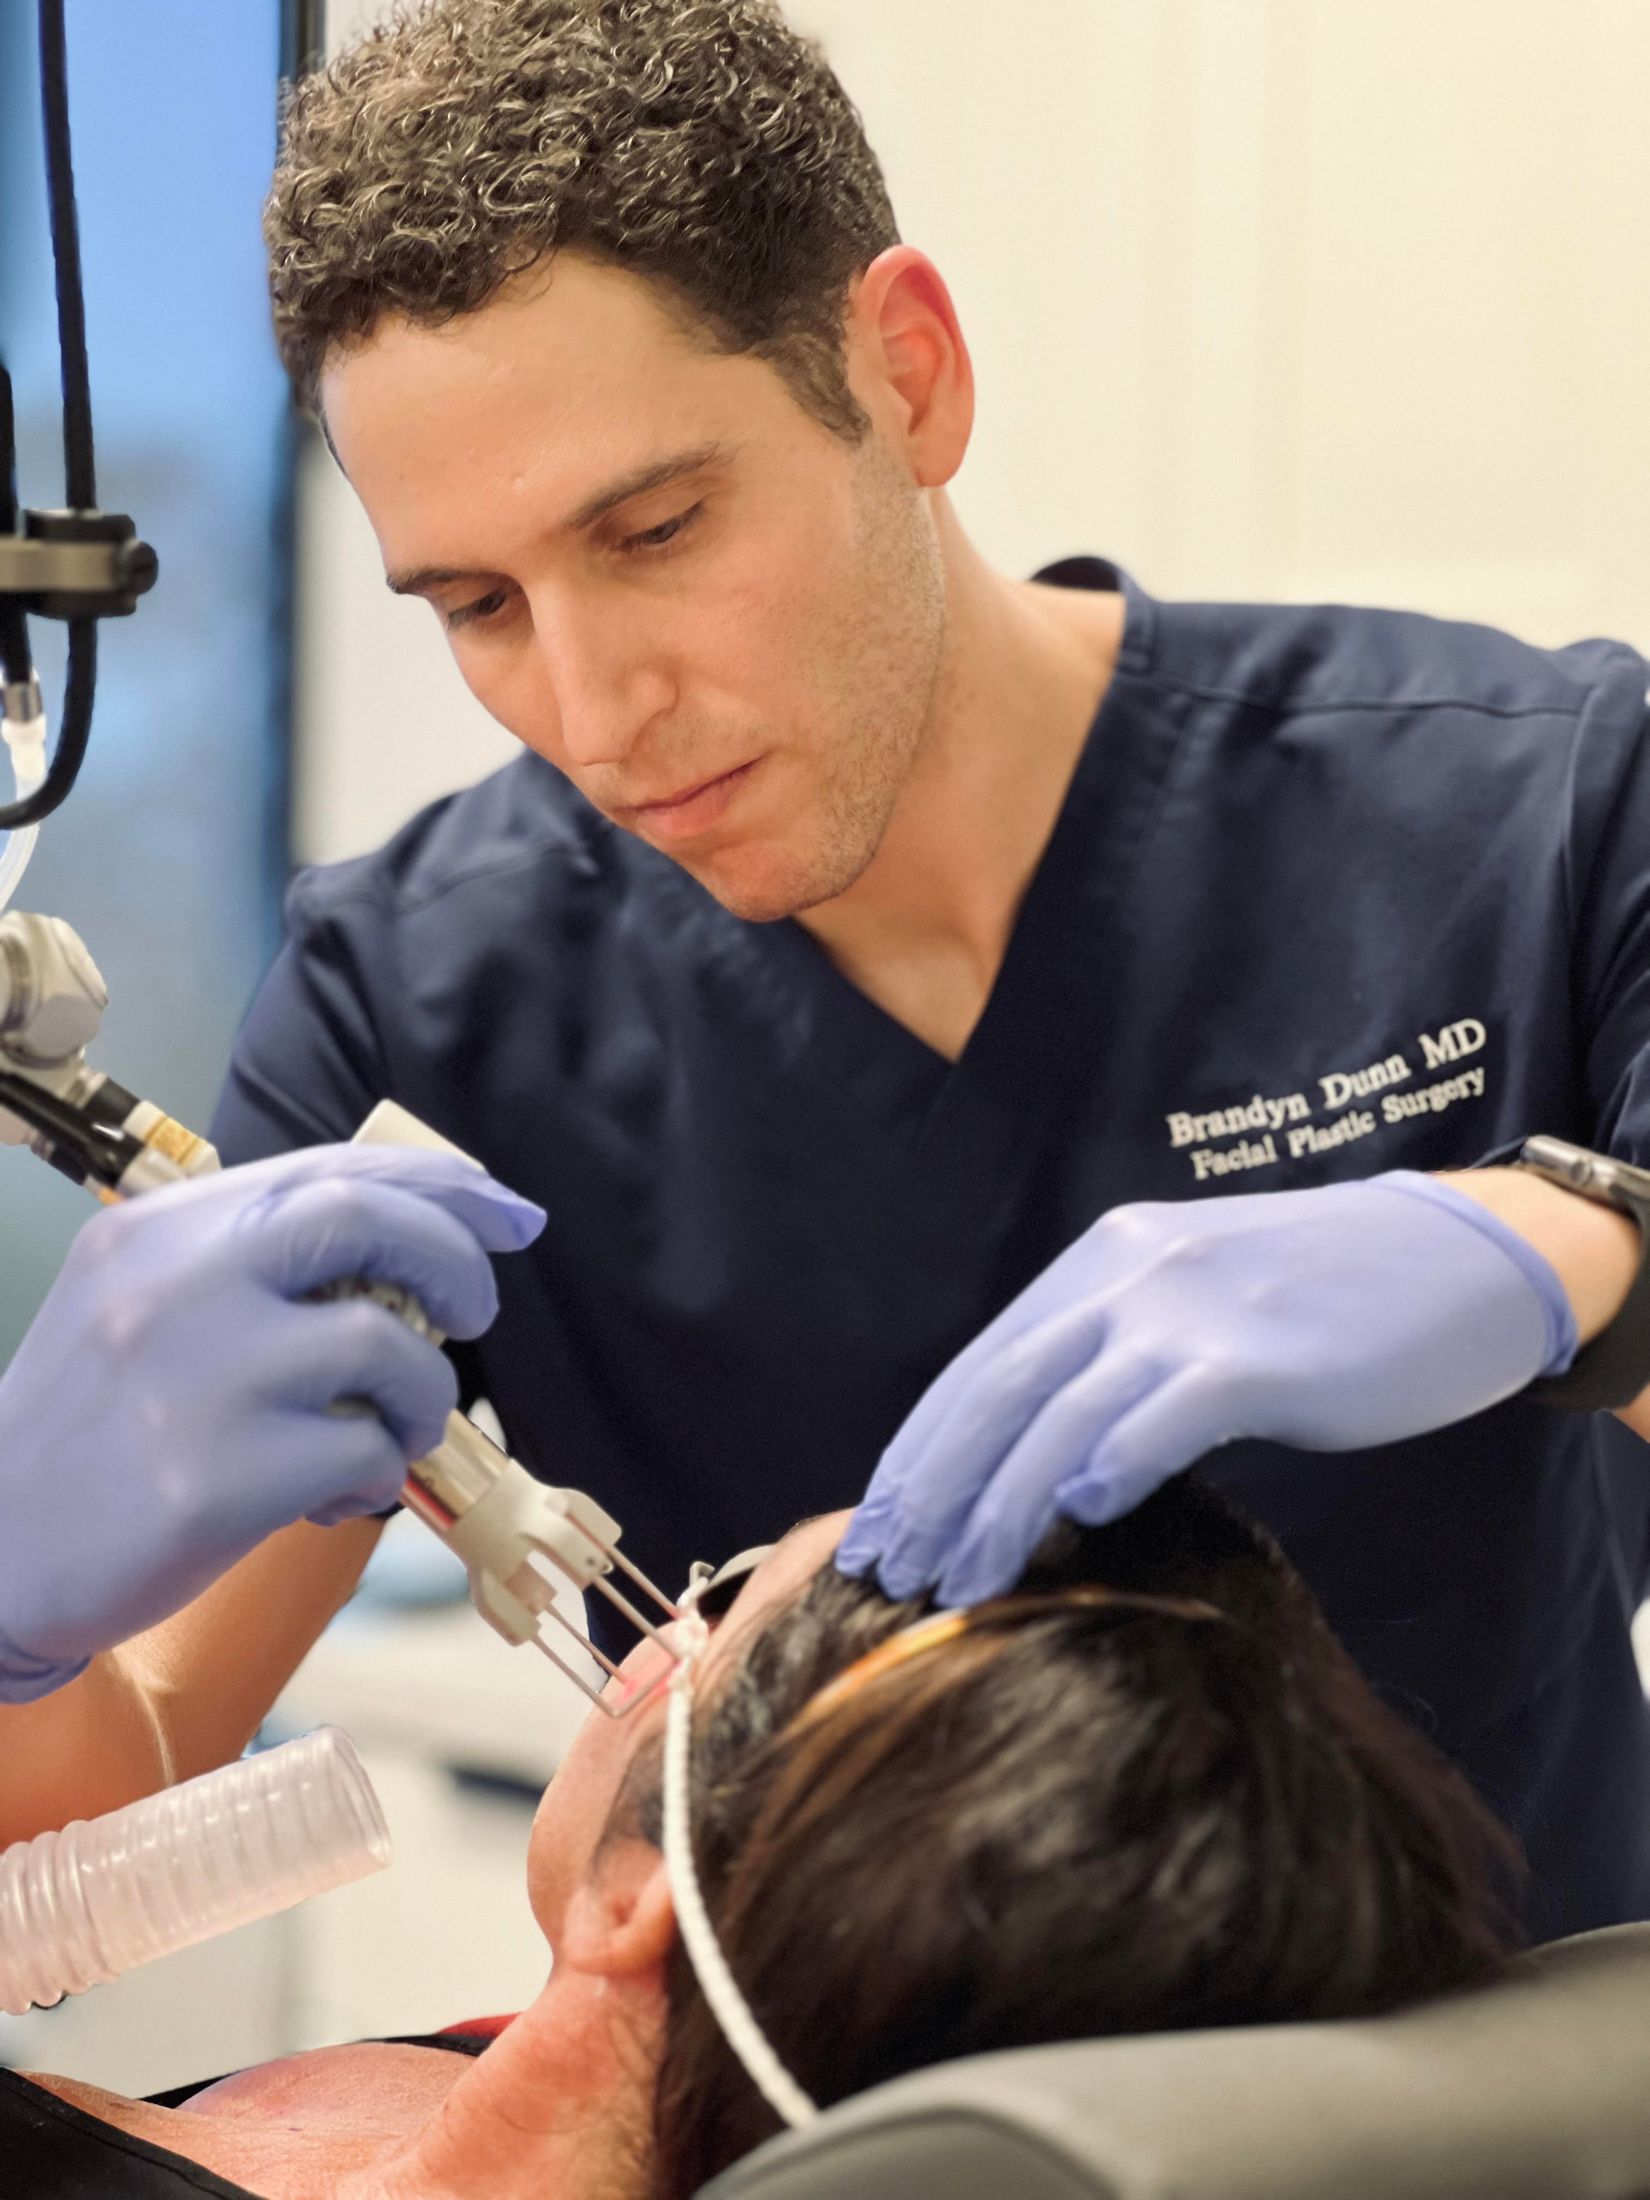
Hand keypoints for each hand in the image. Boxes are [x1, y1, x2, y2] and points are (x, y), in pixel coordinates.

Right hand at [0, 1143, 544, 1698]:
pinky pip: (362, 1452)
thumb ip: (251, 1262)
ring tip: (392, 1432)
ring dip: (423, 1393)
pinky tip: (336, 1494)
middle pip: (366, 1220)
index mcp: (158, 1230)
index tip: (508, 1212)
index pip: (328, 1169)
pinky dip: (378, 1471)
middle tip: (478, 1310)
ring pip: (386, 1345)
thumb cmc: (92, 1433)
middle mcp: (174, 1285)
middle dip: (456, 1259)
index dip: (440, 1183)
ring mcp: (196, 1379)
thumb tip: (415, 1240)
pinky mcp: (216, 1479)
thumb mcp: (139, 1306)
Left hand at [838, 1172, 1576, 1607]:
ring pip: (1060, 1412)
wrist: (1458, 1258)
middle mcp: (1129, 1274)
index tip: (876, 1527)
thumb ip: (1115, 1357)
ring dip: (999, 1505)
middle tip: (889, 1573)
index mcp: (1101, 1262)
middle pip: (998, 1389)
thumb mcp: (1193, 1306)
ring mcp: (1191, 1309)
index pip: (980, 1365)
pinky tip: (1080, 1514)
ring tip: (958, 1584)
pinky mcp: (1260, 1355)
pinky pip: (1166, 1411)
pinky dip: (1115, 1459)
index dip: (920, 1450)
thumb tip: (1039, 1458)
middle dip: (933, 1489)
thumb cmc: (1322, 1301)